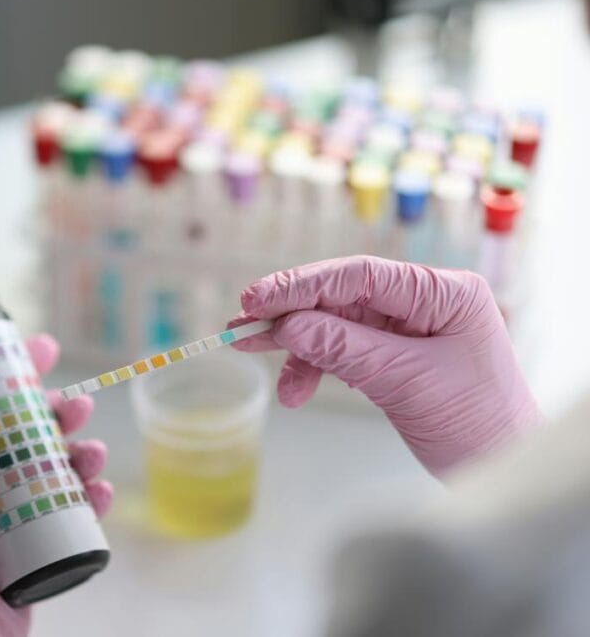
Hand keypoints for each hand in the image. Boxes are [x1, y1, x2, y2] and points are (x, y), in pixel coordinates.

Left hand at [0, 334, 112, 636]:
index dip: (14, 371)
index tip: (40, 349)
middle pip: (28, 430)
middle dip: (58, 412)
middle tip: (77, 404)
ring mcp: (12, 513)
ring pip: (56, 466)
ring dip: (82, 451)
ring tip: (93, 452)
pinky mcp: (38, 543)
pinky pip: (72, 511)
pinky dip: (91, 497)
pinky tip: (100, 492)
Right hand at [229, 256, 543, 476]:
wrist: (504, 470)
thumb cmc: (477, 424)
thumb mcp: (405, 382)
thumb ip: (343, 348)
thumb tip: (287, 326)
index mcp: (443, 292)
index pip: (360, 275)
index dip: (302, 285)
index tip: (257, 299)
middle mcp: (425, 302)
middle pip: (341, 297)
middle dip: (291, 313)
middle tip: (242, 324)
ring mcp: (409, 329)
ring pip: (335, 324)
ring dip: (297, 345)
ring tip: (253, 354)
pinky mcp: (395, 356)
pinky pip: (343, 351)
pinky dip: (314, 367)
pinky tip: (296, 388)